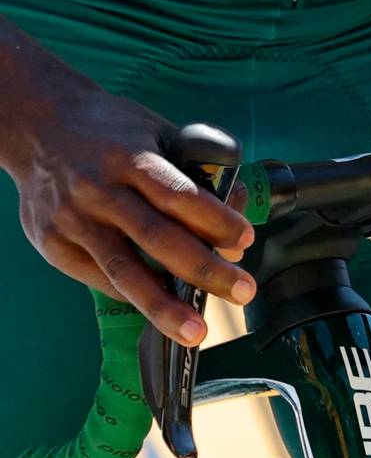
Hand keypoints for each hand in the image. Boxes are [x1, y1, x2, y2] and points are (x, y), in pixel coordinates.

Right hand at [5, 74, 254, 345]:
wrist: (38, 126)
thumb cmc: (111, 131)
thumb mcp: (156, 132)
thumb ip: (192, 168)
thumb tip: (235, 206)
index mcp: (131, 159)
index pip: (179, 195)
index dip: (215, 220)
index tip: (245, 240)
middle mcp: (100, 191)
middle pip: (157, 238)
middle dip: (204, 269)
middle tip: (242, 291)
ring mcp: (72, 220)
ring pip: (123, 269)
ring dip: (163, 304)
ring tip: (196, 331)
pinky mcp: (51, 244)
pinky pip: (98, 277)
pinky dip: (131, 294)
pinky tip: (159, 308)